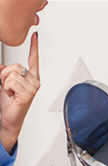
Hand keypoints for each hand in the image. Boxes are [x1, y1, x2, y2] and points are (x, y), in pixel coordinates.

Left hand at [0, 32, 39, 152]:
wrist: (7, 119)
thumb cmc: (8, 104)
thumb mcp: (5, 83)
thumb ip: (6, 72)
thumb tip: (2, 67)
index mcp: (31, 79)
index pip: (33, 60)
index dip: (34, 47)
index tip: (35, 36)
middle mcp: (34, 83)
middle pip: (16, 66)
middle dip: (5, 75)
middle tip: (8, 87)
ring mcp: (32, 89)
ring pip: (12, 74)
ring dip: (5, 83)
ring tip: (9, 92)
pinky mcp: (27, 95)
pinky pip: (11, 82)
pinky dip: (7, 88)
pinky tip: (11, 96)